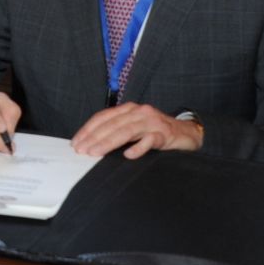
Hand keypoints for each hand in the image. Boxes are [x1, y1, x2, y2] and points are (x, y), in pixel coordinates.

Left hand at [71, 101, 201, 158]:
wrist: (187, 133)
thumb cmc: (156, 132)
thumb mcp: (135, 128)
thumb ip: (118, 131)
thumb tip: (91, 144)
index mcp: (129, 109)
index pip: (104, 117)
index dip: (88, 129)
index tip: (76, 142)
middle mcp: (139, 112)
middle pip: (112, 124)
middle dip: (94, 137)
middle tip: (81, 150)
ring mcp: (153, 122)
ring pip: (127, 131)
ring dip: (109, 142)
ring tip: (95, 153)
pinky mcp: (165, 134)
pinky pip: (150, 140)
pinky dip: (138, 148)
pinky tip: (128, 155)